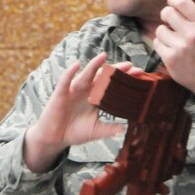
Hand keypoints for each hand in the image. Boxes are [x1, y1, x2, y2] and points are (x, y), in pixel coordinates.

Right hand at [24, 52, 140, 172]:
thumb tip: (125, 130)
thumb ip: (109, 129)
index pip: (112, 86)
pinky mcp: (61, 94)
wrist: (55, 138)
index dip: (124, 80)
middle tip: (130, 65)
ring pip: (85, 75)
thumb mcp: (95, 131)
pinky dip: (70, 73)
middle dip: (116, 71)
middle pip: (103, 78)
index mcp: (96, 99)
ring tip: (104, 56)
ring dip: (94, 65)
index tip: (139, 75)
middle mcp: (86, 91)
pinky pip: (65, 81)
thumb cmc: (75, 132)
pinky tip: (77, 65)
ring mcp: (74, 91)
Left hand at [154, 0, 194, 99]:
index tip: (172, 2)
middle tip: (171, 22)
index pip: (181, 1)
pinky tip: (170, 49)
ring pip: (160, 29)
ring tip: (173, 39)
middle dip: (167, 16)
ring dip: (165, 33)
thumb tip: (187, 6)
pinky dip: (162, 46)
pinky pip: (157, 44)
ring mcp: (179, 47)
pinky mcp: (170, 59)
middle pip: (166, 12)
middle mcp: (191, 34)